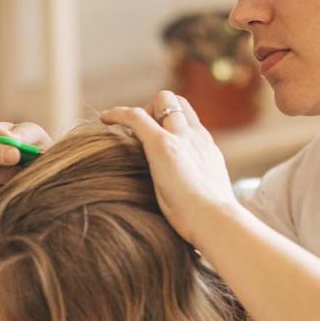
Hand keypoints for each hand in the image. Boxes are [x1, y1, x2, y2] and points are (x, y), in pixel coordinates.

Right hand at [0, 121, 52, 232]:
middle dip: (8, 173)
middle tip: (27, 174)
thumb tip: (2, 137)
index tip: (16, 155)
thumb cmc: (31, 152)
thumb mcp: (32, 137)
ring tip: (22, 189)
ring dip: (7, 194)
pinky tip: (13, 207)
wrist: (37, 179)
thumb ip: (21, 134)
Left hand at [99, 91, 238, 246]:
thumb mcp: (210, 198)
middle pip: (177, 102)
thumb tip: (192, 204)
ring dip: (144, 111)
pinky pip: (135, 116)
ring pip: (162, 100)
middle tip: (142, 135)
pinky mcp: (161, 144)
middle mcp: (195, 136)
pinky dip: (118, 114)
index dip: (171, 122)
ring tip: (127, 133)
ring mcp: (179, 137)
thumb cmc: (211, 220)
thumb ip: (200, 190)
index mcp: (206, 148)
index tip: (158, 138)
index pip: (189, 120)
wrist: (215, 220)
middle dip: (157, 110)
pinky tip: (104, 119)